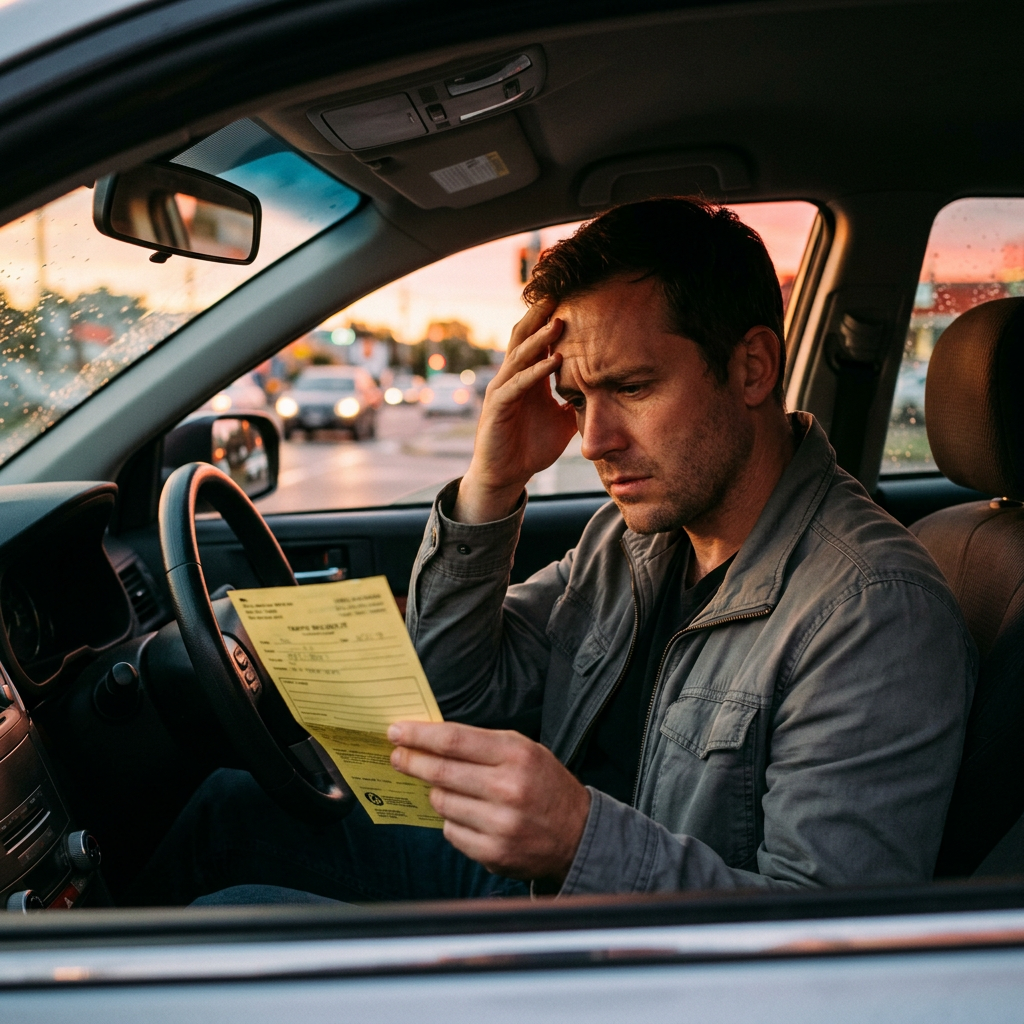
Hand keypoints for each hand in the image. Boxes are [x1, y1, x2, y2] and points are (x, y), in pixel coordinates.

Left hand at [388, 720, 590, 885]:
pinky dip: (452, 820)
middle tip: (397, 756)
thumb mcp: (524, 750)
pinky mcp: (493, 853)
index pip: (453, 741)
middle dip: (411, 761)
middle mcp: (508, 788)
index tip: (396, 731)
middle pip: (441, 772)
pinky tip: (467, 815)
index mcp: (516, 755)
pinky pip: (451, 831)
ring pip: (441, 803)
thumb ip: (481, 744)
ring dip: (436, 793)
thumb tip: (430, 739)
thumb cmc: (544, 785)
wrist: (577, 833)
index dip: (419, 736)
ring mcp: (500, 824)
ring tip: (445, 788)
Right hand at [454, 300, 577, 523]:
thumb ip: (578, 402)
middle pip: (523, 337)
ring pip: (520, 355)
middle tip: (560, 294)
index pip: (537, 340)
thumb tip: (606, 390)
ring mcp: (502, 390)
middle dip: (540, 316)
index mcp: (527, 377)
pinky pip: (517, 384)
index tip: (571, 299)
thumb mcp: (563, 421)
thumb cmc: (531, 447)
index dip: (550, 319)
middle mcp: (512, 377)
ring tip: (559, 321)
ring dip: (540, 338)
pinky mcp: (498, 408)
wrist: (506, 476)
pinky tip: (554, 361)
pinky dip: (536, 372)